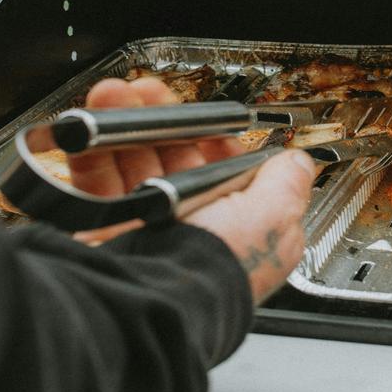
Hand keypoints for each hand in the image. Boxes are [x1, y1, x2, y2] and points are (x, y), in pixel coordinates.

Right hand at [69, 78, 317, 302]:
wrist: (156, 298)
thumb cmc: (217, 267)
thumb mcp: (275, 217)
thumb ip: (287, 182)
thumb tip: (300, 161)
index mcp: (239, 231)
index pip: (227, 172)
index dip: (214, 140)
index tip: (202, 116)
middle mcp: (194, 232)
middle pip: (177, 160)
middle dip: (164, 122)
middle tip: (148, 93)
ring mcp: (149, 233)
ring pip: (135, 165)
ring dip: (125, 127)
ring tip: (114, 99)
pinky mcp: (107, 234)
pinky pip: (96, 184)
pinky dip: (91, 154)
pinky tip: (91, 135)